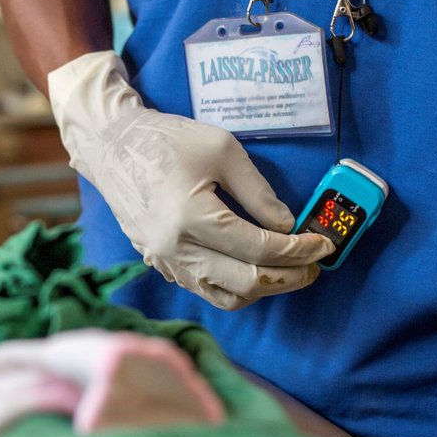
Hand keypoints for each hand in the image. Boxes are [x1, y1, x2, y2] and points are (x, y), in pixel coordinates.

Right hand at [48, 51, 333, 310]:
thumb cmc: (168, 140)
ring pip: (225, 296)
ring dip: (263, 289)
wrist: (112, 146)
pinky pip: (204, 289)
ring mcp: (164, 261)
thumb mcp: (223, 149)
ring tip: (288, 272)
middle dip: (289, 277)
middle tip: (315, 266)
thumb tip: (287, 227)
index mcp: (192, 217)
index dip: (298, 250)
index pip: (258, 248)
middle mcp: (176, 248)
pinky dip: (235, 286)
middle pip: (246, 282)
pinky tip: (254, 269)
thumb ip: (259, 192)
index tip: (324, 244)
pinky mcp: (159, 264)